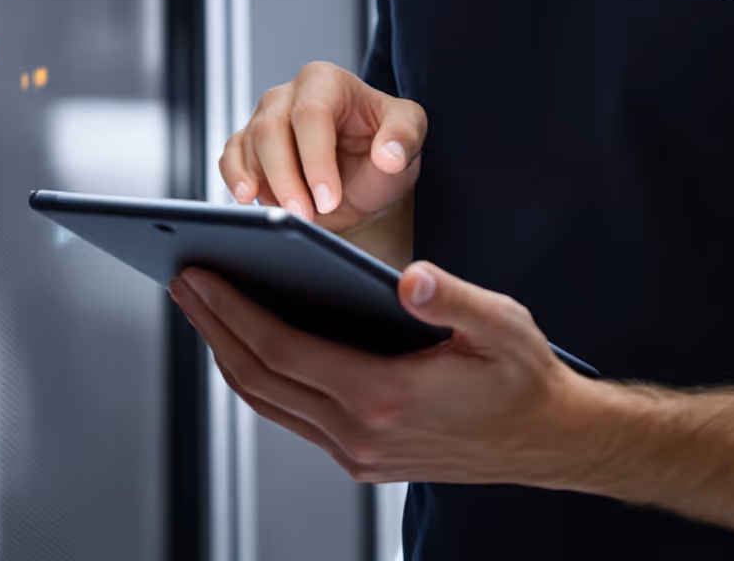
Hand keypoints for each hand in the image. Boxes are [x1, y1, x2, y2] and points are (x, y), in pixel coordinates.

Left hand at [169, 261, 588, 487]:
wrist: (551, 442)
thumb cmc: (525, 377)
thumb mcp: (502, 325)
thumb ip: (452, 298)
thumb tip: (410, 279)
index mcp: (384, 397)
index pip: (282, 350)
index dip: (232, 310)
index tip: (199, 274)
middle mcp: (360, 435)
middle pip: (259, 377)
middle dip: (214, 326)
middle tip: (182, 281)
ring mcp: (357, 454)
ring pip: (269, 401)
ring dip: (228, 353)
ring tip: (203, 306)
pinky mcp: (362, 458)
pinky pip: (292, 415)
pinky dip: (261, 377)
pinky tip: (250, 342)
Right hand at [218, 62, 423, 233]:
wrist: (362, 177)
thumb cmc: (384, 149)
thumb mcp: (409, 138)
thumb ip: (404, 139)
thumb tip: (387, 155)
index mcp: (326, 81)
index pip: (311, 114)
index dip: (316, 158)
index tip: (329, 198)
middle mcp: (288, 94)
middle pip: (270, 128)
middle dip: (286, 177)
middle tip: (305, 215)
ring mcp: (263, 117)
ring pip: (248, 144)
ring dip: (265, 184)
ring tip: (290, 216)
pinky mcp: (246, 144)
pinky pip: (230, 156)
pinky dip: (235, 178)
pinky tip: (247, 198)